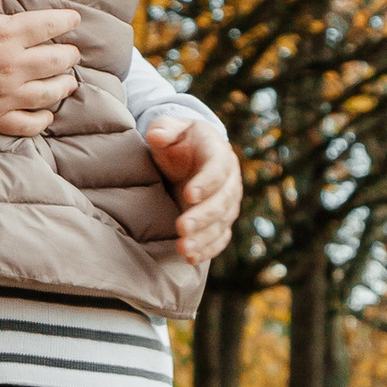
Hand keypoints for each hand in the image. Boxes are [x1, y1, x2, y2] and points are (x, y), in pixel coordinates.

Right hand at [0, 0, 82, 136]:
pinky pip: (28, 125)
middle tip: (72, 53)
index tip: (74, 21)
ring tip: (68, 82)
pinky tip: (46, 114)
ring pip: (49, 93)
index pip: (51, 25)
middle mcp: (12, 66)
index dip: (67, 21)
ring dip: (63, 86)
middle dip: (69, 55)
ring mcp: (4, 96)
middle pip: (57, 61)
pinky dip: (43, 120)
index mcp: (7, 33)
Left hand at [144, 103, 241, 265]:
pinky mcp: (221, 221)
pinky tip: (191, 258)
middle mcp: (229, 180)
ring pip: (221, 223)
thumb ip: (164, 128)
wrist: (191, 157)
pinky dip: (208, 249)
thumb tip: (157, 136)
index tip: (188, 195)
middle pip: (222, 201)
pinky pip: (220, 238)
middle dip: (202, 216)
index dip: (206, 183)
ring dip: (204, 238)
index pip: (217, 169)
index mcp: (218, 153)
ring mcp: (228, 203)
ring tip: (184, 249)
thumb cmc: (179, 142)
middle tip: (181, 227)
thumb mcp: (171, 128)